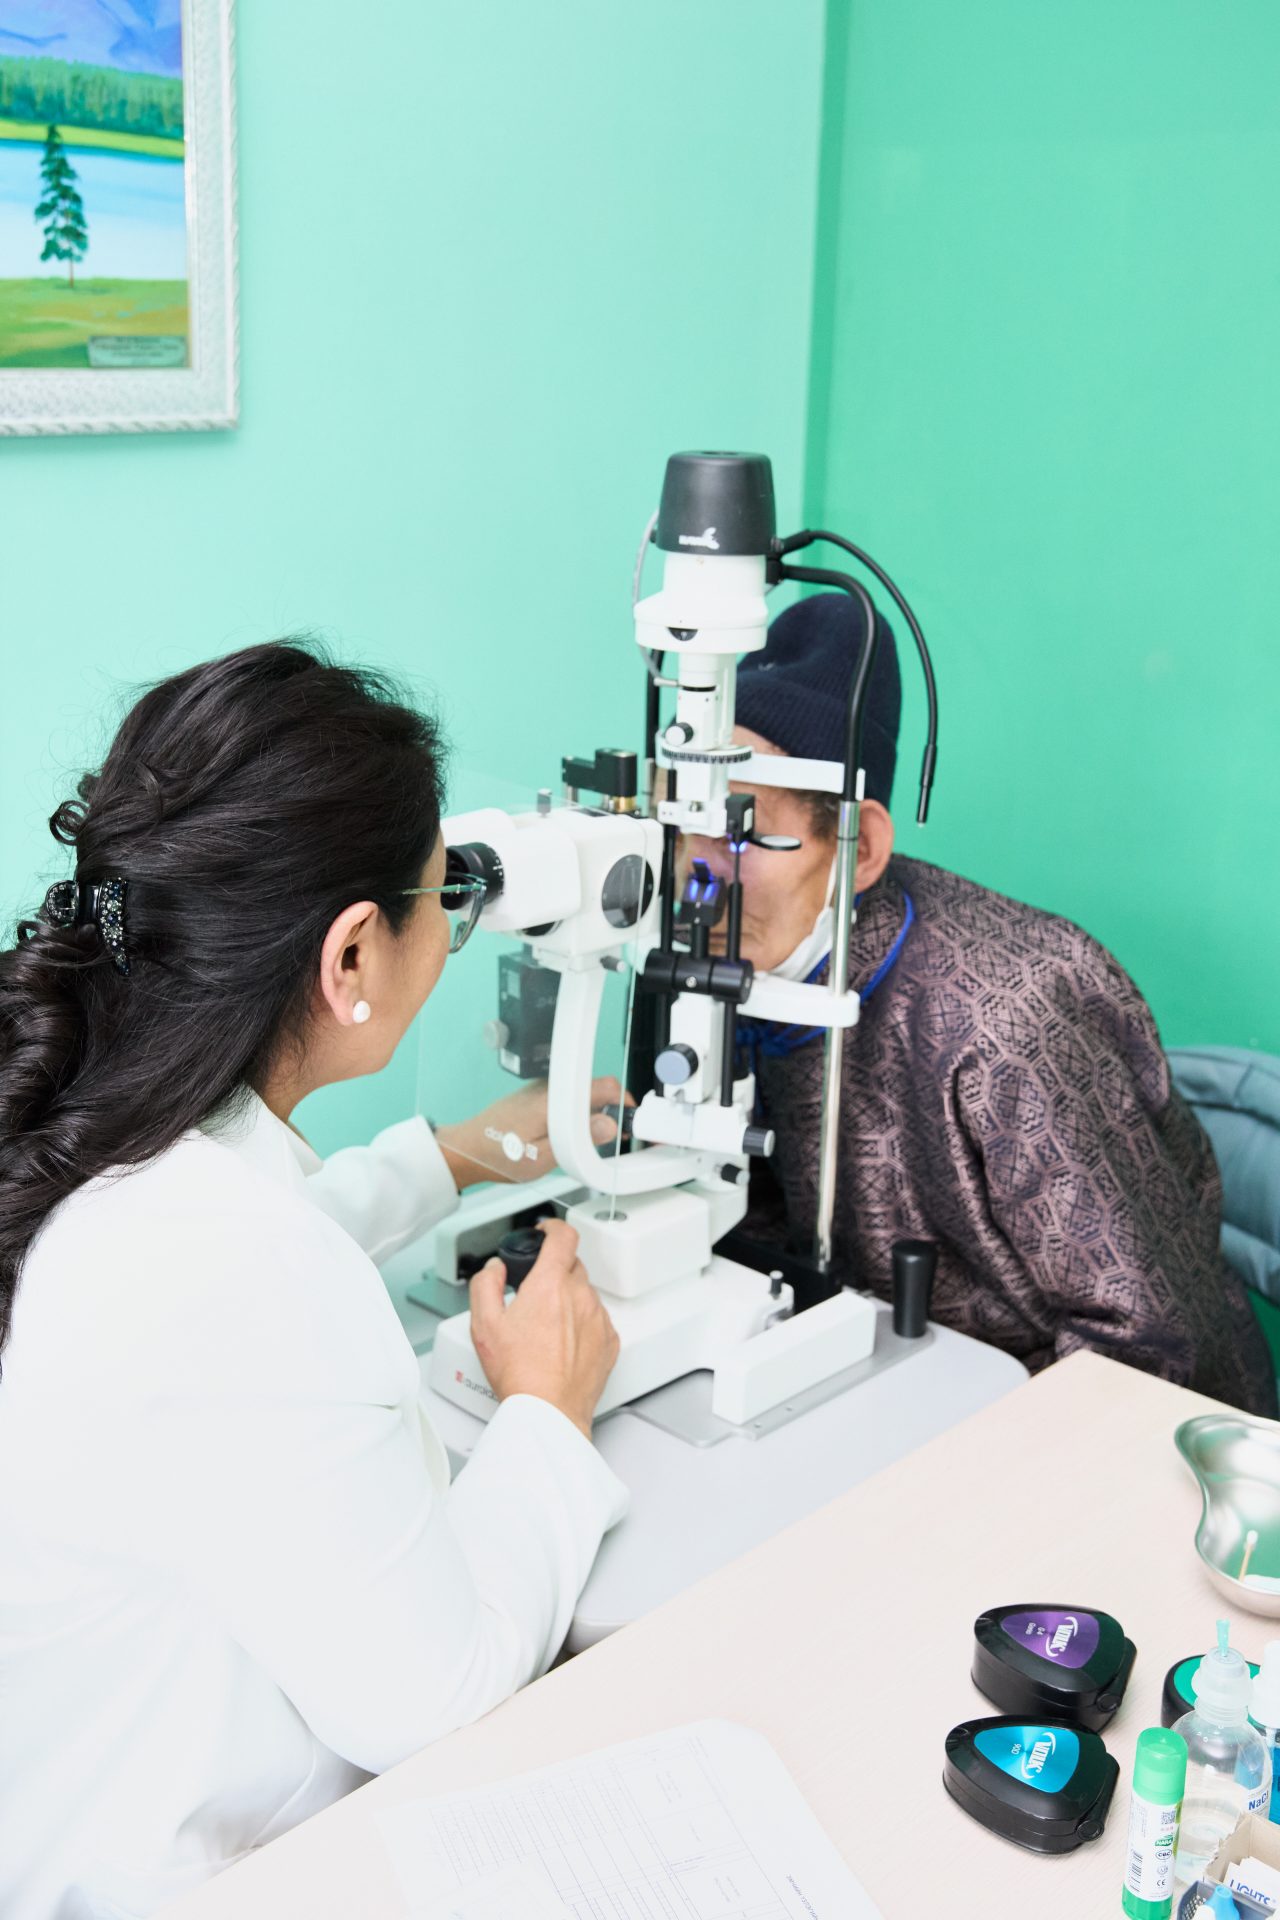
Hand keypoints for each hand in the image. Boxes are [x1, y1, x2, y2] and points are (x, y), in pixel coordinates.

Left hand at [436, 1077, 628, 1188]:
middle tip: (610, 1137)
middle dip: (609, 1111)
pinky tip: (567, 1136)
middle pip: (594, 1089)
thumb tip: (608, 1126)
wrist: (465, 1149)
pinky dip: (573, 1114)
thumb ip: (578, 1141)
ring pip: (579, 1095)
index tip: (629, 1121)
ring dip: (590, 1113)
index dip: (624, 1102)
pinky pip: (564, 1099)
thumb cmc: (497, 1155)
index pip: (604, 1086)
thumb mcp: (542, 1158)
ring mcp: (540, 1090)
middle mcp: (549, 1088)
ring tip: (587, 1142)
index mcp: (555, 1100)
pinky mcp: (533, 1096)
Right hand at [468, 1219, 619, 1437]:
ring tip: (546, 1329)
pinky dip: (582, 1324)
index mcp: (551, 1284)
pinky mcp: (609, 1341)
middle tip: (534, 1295)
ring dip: (568, 1300)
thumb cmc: (520, 1373)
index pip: (563, 1236)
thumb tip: (494, 1270)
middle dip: (554, 1272)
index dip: (553, 1227)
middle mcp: (581, 1296)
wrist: (549, 1411)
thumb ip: (486, 1285)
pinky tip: (563, 1345)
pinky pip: (597, 1320)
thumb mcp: (484, 1324)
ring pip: (585, 1294)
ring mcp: (599, 1319)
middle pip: (572, 1266)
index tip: (546, 1231)